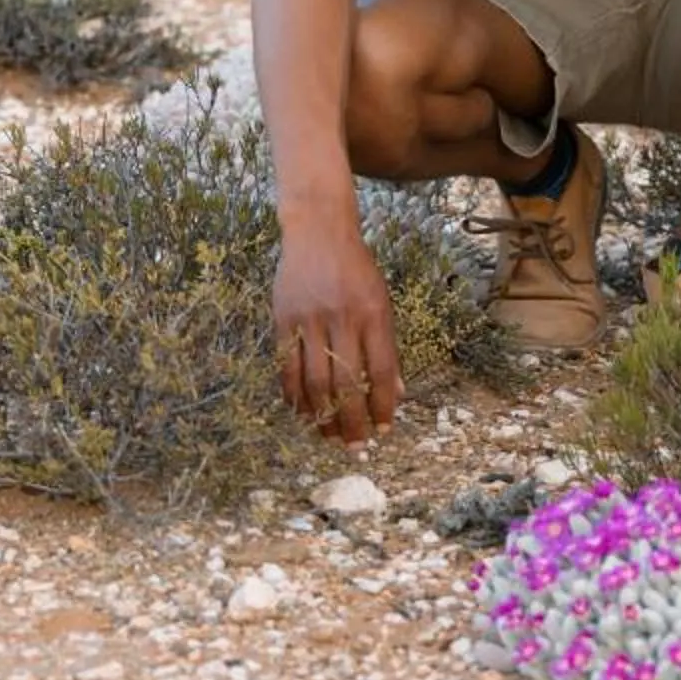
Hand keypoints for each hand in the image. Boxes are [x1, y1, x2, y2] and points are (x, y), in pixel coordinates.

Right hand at [272, 221, 404, 444]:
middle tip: (355, 447)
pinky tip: (301, 413)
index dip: (383, 405)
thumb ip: (387, 346)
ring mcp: (310, 319)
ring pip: (315, 381)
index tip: (383, 430)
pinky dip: (294, 396)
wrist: (318, 231)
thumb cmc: (357, 269)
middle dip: (352, 421)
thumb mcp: (383, 300)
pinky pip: (287, 367)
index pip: (382, 369)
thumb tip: (396, 393)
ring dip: (322, 416)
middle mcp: (343, 317)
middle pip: (347, 383)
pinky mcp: (283, 320)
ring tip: (328, 437)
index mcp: (375, 313)